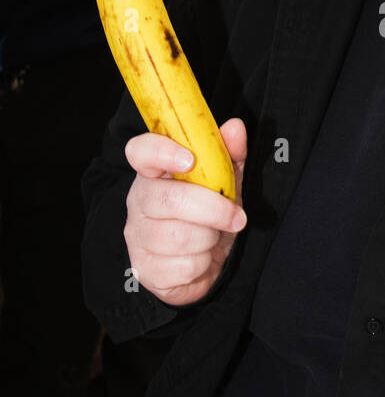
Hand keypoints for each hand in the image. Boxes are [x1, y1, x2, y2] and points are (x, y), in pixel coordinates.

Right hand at [123, 118, 247, 306]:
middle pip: (169, 199)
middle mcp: (139, 201)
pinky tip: (201, 259)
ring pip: (178, 237)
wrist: (203, 267)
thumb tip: (235, 127)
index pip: (141, 152)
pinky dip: (203, 264)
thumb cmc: (209, 217)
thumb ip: (229, 154)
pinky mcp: (144, 269)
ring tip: (212, 237)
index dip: (161, 152)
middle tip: (236, 217)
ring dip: (209, 239)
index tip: (189, 160)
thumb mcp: (224, 183)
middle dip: (213, 210)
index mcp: (155, 173)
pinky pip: (182, 267)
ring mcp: (137, 236)